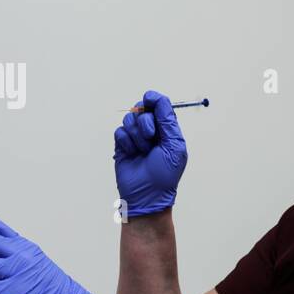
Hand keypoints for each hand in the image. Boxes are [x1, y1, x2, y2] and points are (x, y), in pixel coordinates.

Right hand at [114, 89, 187, 216]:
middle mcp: (151, 131)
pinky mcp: (122, 145)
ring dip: (136, 134)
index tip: (149, 98)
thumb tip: (157, 99)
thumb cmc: (165, 174)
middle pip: (142, 109)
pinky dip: (126, 142)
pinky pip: (119, 131)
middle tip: (150, 137)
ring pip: (129, 119)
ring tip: (143, 150)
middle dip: (146, 122)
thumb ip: (168, 120)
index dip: (154, 99)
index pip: (159, 106)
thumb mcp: (174, 145)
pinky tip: (132, 153)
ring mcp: (135, 138)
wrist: (147, 195)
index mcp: (166, 130)